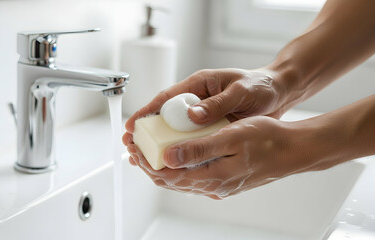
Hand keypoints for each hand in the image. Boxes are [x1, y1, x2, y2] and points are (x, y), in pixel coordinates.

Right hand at [124, 68, 288, 165]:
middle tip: (131, 145)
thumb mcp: (241, 93)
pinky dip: (180, 148)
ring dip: (161, 143)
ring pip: (176, 130)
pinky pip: (191, 138)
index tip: (133, 125)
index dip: (147, 112)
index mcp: (199, 85)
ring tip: (144, 158)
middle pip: (165, 116)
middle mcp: (197, 100)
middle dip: (147, 131)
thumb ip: (219, 103)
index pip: (167, 98)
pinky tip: (173, 160)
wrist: (279, 93)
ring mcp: (203, 114)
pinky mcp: (211, 126)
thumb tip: (193, 115)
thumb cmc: (261, 86)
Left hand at [124, 116, 311, 198]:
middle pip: (169, 180)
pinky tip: (173, 153)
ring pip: (179, 179)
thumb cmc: (267, 140)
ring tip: (146, 149)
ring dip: (160, 164)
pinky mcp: (223, 179)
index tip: (134, 147)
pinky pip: (192, 176)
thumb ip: (198, 149)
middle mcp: (212, 186)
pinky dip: (177, 165)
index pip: (167, 175)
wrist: (292, 150)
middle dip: (147, 163)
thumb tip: (168, 157)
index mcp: (212, 177)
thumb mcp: (231, 137)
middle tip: (133, 147)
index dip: (146, 162)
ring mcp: (218, 184)